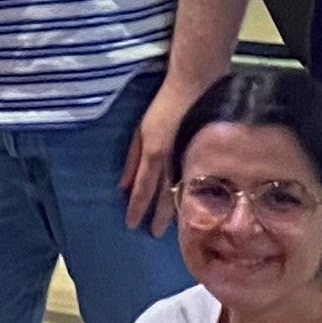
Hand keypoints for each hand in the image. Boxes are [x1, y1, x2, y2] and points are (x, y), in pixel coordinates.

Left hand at [119, 72, 203, 234]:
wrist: (192, 87)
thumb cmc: (162, 106)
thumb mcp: (139, 131)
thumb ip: (131, 159)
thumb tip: (122, 186)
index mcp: (152, 152)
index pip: (142, 189)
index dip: (136, 208)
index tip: (131, 225)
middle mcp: (170, 159)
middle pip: (162, 195)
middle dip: (158, 216)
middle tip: (153, 235)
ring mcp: (187, 157)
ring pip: (179, 190)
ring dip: (173, 210)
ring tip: (171, 228)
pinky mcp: (199, 153)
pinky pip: (191, 180)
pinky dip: (186, 194)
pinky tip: (187, 205)